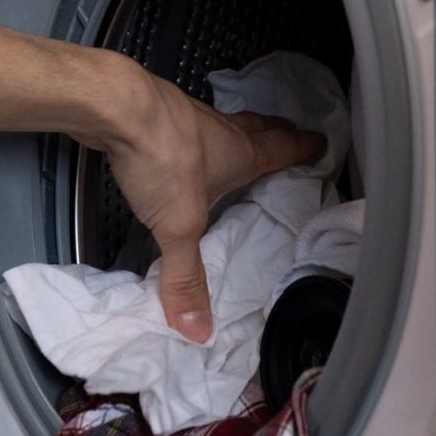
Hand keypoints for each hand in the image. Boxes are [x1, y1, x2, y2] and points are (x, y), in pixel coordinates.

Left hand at [84, 65, 325, 342]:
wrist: (113, 107)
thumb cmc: (160, 158)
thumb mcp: (179, 226)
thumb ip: (186, 276)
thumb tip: (198, 328)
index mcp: (240, 153)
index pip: (285, 148)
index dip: (305, 148)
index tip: (321, 145)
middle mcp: (219, 129)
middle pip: (257, 127)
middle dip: (275, 134)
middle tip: (286, 136)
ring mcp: (184, 116)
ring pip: (218, 124)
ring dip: (230, 134)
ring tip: (231, 146)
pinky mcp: (151, 113)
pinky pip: (178, 125)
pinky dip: (185, 135)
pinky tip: (172, 148)